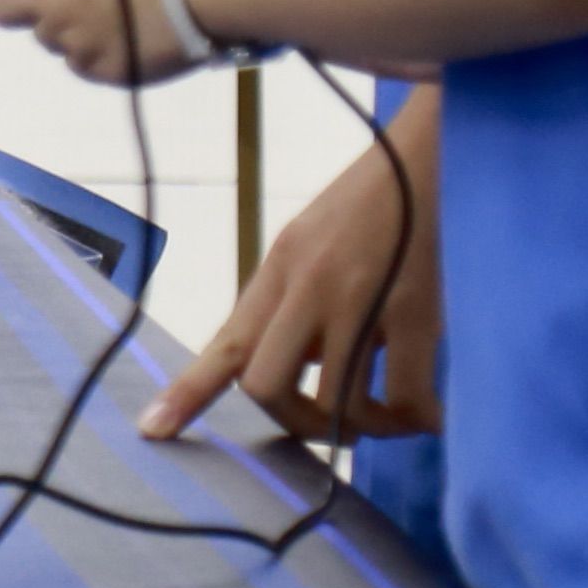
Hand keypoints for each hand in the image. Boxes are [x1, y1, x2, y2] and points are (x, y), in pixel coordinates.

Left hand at [148, 95, 441, 447]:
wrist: (435, 155)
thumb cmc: (381, 201)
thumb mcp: (315, 240)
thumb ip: (297, 300)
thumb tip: (298, 369)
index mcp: (280, 267)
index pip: (224, 342)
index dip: (187, 392)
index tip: (152, 430)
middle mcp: (307, 284)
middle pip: (265, 386)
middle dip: (297, 426)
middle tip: (332, 432)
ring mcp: (357, 298)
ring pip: (336, 403)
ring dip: (366, 429)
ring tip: (392, 419)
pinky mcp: (413, 309)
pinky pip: (403, 398)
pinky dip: (416, 420)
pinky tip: (430, 416)